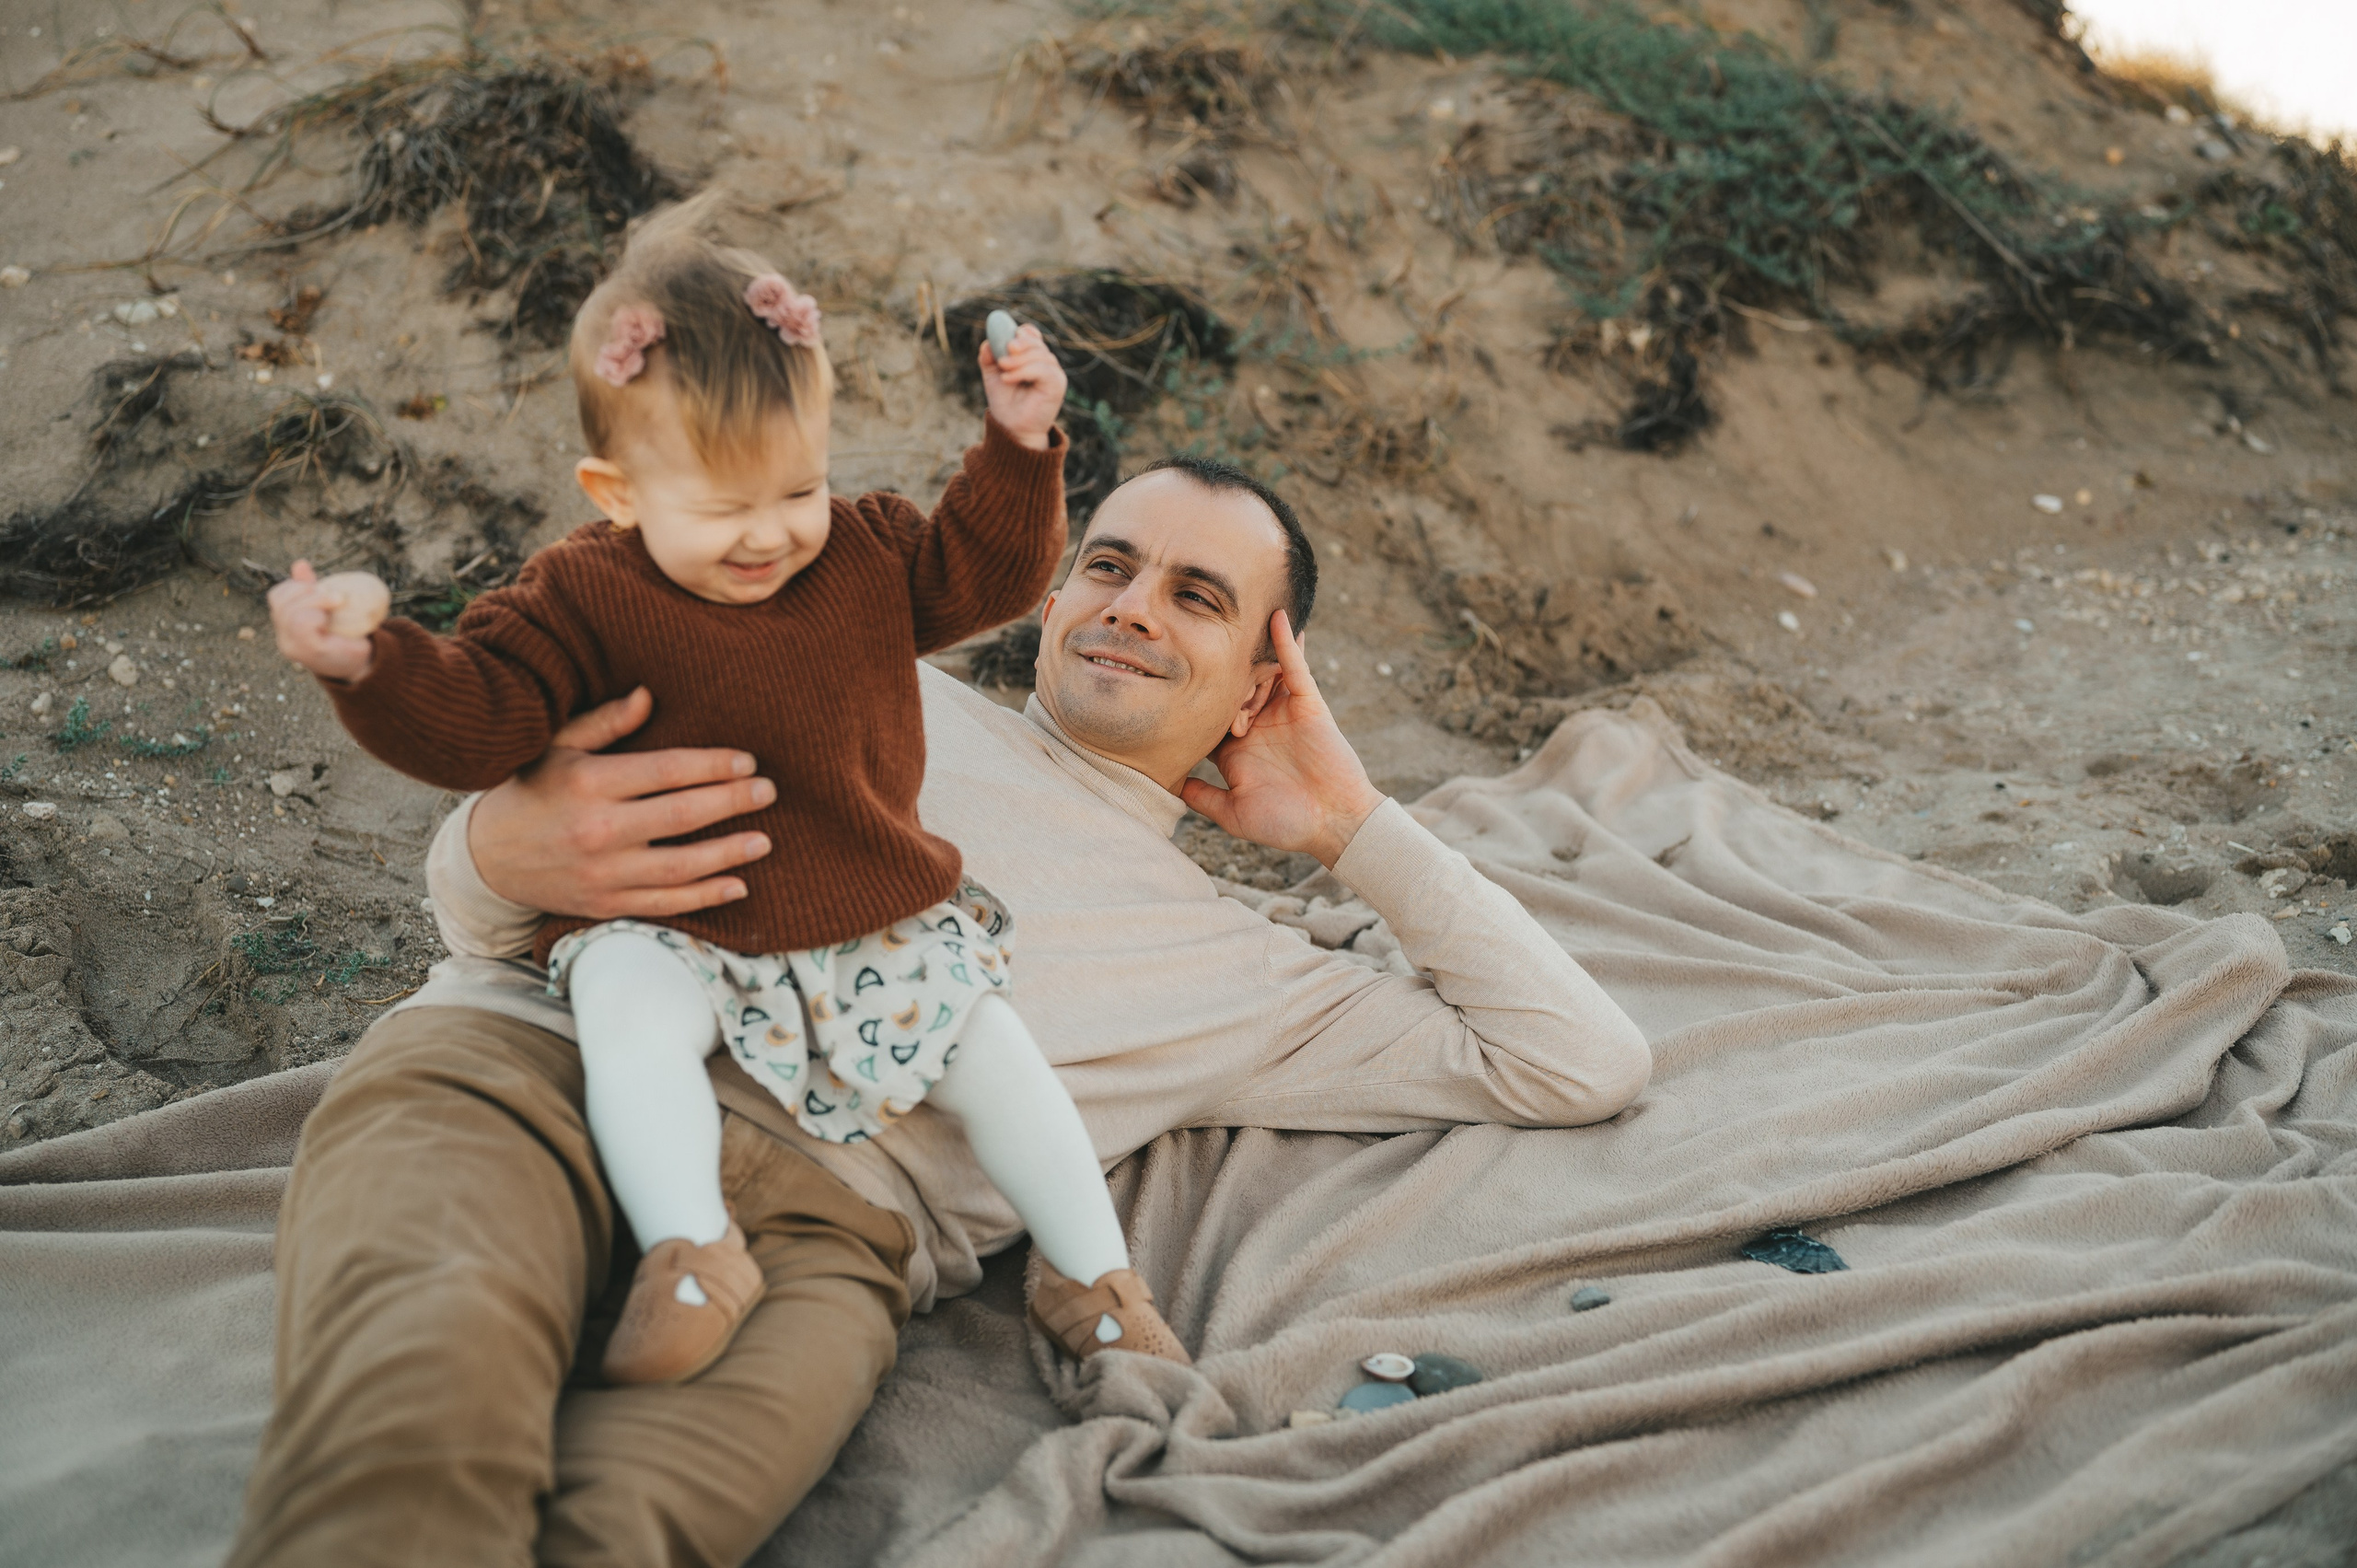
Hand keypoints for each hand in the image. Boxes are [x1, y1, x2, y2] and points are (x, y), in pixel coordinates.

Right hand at [268, 561, 386, 681]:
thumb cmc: (345, 635)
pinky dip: (316, 615)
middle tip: (334, 595)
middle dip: (305, 590)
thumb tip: (300, 563)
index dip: (294, 585)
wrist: (364, 664)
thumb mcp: (327, 609)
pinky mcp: (309, 652)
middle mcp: (284, 638)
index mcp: (286, 626)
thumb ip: (312, 590)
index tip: (318, 587)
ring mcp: (293, 646)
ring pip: (290, 613)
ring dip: (315, 601)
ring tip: (336, 603)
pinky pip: (302, 624)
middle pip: (280, 602)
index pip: (276, 597)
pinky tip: (329, 619)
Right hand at [467, 687, 777, 919]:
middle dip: (732, 802)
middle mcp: (597, 830)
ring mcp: (603, 873)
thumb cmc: (532, 791)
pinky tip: (737, 884)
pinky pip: (665, 903)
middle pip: (681, 815)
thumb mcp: (558, 747)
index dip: (712, 765)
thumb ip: (606, 723)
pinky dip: (705, 897)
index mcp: (589, 783)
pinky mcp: (605, 904)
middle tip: (768, 792)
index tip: (747, 762)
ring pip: (680, 866)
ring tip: (764, 841)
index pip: (666, 771)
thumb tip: (649, 695)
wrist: (486, 859)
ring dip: (728, 854)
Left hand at [978, 322, 1066, 451]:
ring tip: (1003, 371)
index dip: (1021, 333)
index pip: (1031, 335)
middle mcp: (1045, 362)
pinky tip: (1008, 378)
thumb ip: (989, 358)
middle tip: (1005, 350)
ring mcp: (1053, 372)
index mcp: (1032, 356)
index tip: (1006, 338)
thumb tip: (987, 343)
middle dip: (1018, 344)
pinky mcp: (1057, 383)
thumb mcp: (992, 375)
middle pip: (1035, 342)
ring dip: (1017, 360)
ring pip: (1039, 354)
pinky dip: (1023, 371)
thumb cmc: (1005, 402)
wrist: (1013, 428)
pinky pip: (1042, 369)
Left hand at [1180, 611, 1385, 868]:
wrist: (1334, 823)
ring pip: (1258, 674)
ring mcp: (1282, 712)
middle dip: (1215, 675)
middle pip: (1229, 688)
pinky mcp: (1308, 703)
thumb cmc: (1286, 825)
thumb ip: (1201, 797)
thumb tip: (1167, 782)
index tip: (1167, 683)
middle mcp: (1257, 726)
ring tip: (1227, 623)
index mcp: (1236, 750)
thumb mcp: (1233, 815)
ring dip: (1245, 655)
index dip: (1191, 703)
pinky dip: (1286, 642)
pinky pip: (1294, 667)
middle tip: (1195, 650)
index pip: (1207, 716)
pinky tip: (1277, 617)